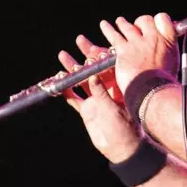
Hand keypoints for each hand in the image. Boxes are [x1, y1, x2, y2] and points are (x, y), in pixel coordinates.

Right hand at [58, 35, 140, 163]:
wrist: (124, 147)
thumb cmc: (127, 127)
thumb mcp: (114, 108)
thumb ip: (102, 92)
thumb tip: (93, 75)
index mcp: (119, 85)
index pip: (108, 65)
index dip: (101, 54)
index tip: (94, 43)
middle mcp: (107, 89)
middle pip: (94, 68)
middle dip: (86, 54)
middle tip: (79, 39)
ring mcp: (96, 99)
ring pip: (82, 80)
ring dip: (73, 69)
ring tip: (63, 55)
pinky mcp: (88, 111)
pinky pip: (75, 98)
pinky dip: (67, 90)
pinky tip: (59, 82)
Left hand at [98, 14, 178, 92]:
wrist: (152, 90)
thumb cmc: (164, 81)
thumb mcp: (173, 63)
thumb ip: (168, 52)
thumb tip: (166, 49)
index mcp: (167, 41)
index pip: (163, 19)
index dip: (158, 19)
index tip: (155, 23)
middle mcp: (153, 38)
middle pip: (145, 20)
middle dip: (141, 22)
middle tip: (138, 26)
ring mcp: (137, 43)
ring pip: (128, 27)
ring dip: (123, 23)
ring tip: (120, 21)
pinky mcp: (123, 50)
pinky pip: (114, 36)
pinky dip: (108, 29)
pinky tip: (104, 25)